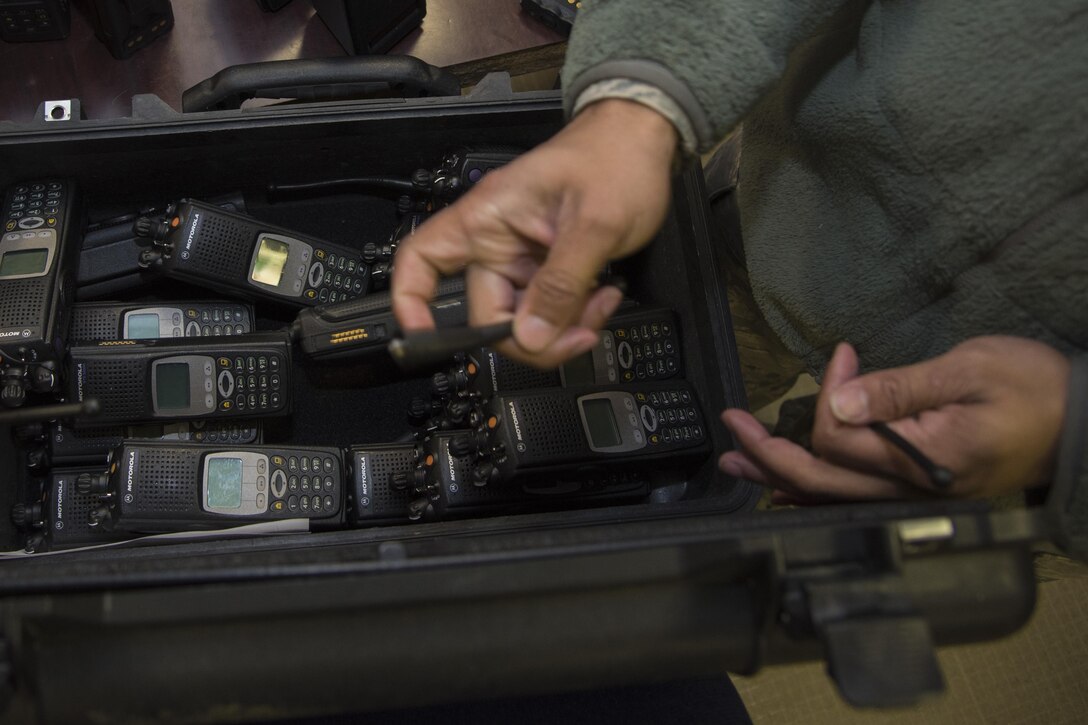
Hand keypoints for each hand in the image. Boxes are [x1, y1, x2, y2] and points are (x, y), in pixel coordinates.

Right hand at [392, 99, 677, 366]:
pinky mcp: (546, 269)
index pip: (420, 259)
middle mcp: (496, 240)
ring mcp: (521, 257)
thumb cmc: (614, 157)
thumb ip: (561, 285)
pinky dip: (575, 316)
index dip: (411, 301)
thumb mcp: (595, 224)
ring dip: (562, 328)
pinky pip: (549, 311)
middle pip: (487, 313)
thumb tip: (530, 337)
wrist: (643, 141)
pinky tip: (601, 298)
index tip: (426, 337)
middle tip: (574, 335)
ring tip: (599, 304)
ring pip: (524, 320)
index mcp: (487, 217)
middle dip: (533, 336)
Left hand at [719, 337, 1070, 500]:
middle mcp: (911, 489)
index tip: (842, 359)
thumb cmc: (1035, 389)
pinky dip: (813, 489)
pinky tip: (787, 488)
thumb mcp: (971, 369)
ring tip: (739, 462)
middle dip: (769, 454)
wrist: (1083, 422)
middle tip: (733, 429)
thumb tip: (839, 400)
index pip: (839, 440)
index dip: (826, 399)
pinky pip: (853, 499)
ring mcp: (913, 496)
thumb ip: (900, 388)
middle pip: (819, 482)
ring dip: (780, 476)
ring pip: (830, 497)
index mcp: (923, 459)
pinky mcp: (918, 491)